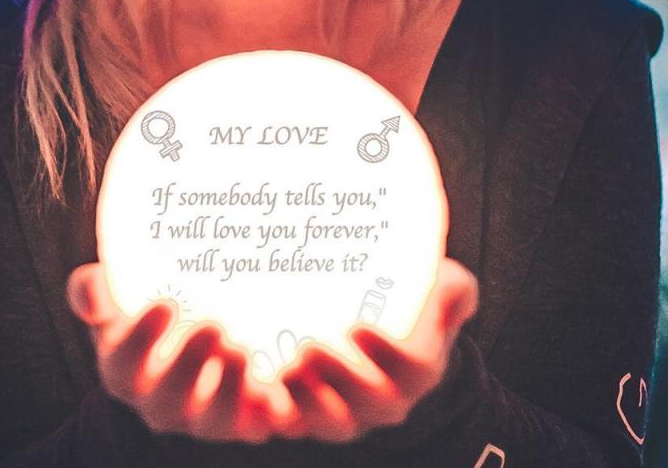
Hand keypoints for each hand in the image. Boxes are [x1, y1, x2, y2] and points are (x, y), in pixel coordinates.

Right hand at [66, 263, 280, 443]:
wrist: (188, 335)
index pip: (123, 367)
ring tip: (243, 351)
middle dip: (190, 366)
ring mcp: (203, 416)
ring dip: (229, 391)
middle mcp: (160, 403)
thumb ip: (94, 291)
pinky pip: (255, 425)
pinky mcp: (243, 419)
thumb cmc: (145, 316)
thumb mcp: (116, 301)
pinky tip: (279, 387)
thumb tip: (88, 285)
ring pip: (214, 421)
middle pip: (170, 399)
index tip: (166, 302)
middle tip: (213, 327)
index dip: (141, 340)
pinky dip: (268, 412)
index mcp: (125, 373)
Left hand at [277, 257, 478, 441]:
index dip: (386, 353)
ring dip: (305, 402)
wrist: (376, 335)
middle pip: (367, 402)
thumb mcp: (437, 292)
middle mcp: (385, 399)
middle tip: (309, 348)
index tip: (357, 326)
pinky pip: (293, 426)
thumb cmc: (407, 310)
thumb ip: (451, 289)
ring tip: (284, 368)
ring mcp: (345, 412)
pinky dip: (273, 414)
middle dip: (339, 379)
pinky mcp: (307, 414)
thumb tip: (458, 286)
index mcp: (418, 371)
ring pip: (329, 423)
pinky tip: (255, 387)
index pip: (412, 370)